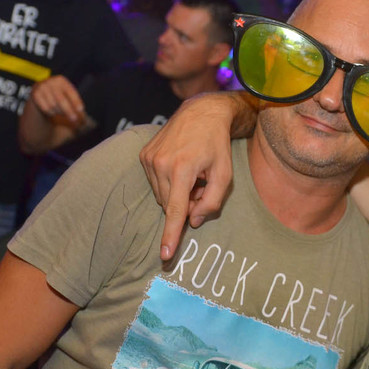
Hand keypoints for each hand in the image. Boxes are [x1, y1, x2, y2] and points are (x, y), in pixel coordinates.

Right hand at [29, 75, 84, 127]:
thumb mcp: (67, 94)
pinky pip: (46, 108)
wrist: (41, 91)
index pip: (70, 92)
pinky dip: (51, 112)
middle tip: (74, 119)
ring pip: (53, 105)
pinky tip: (53, 110)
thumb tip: (82, 116)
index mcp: (61, 80)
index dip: (75, 101)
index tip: (80, 110)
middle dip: (68, 110)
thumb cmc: (59, 93)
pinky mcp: (35, 94)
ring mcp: (42, 87)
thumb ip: (74, 102)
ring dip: (59, 111)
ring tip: (61, 111)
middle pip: (61, 100)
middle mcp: (50, 82)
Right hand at [140, 93, 239, 260]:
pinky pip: (155, 183)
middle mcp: (160, 164)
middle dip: (187, 204)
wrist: (200, 113)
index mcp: (182, 168)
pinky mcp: (143, 156)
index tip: (165, 255)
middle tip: (202, 186)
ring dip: (177, 194)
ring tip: (192, 174)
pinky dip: (169, 183)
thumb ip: (212, 202)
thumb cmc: (217, 145)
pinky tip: (181, 167)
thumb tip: (193, 222)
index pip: (176, 210)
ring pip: (162, 196)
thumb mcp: (225, 174)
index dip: (171, 235)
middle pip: (171, 205)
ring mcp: (149, 159)